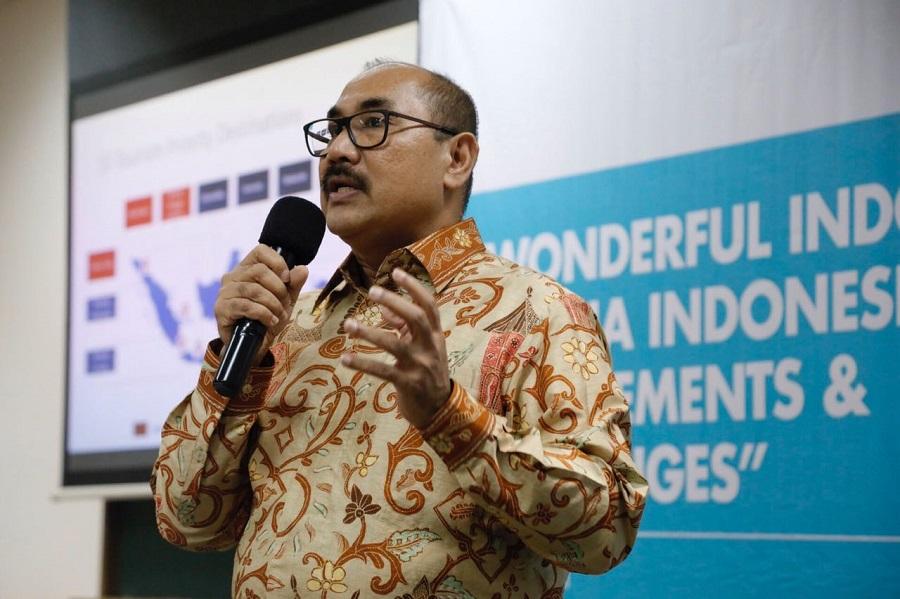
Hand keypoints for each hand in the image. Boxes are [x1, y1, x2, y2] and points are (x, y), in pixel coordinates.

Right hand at [214, 244, 308, 365]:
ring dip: (272, 304)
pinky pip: (246, 306)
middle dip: (278, 289)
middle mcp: (233, 277)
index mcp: (247, 269)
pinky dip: (263, 314)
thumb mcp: (285, 300)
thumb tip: (303, 269)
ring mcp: (225, 292)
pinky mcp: (221, 309)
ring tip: (279, 315)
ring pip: (254, 289)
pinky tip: (271, 321)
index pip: (261, 251)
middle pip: (259, 271)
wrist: (254, 345)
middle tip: (284, 303)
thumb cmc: (268, 318)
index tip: (287, 279)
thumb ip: (293, 285)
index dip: (277, 262)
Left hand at [341, 268, 450, 428]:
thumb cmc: (427, 372)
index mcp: (436, 335)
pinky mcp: (408, 384)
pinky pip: (383, 371)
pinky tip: (345, 359)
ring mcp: (420, 366)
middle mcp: (430, 347)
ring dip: (369, 333)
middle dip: (395, 302)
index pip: (429, 305)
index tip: (396, 272)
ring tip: (348, 325)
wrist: (440, 410)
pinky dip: (362, 363)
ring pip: (395, 344)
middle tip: (372, 291)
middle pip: (416, 318)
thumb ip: (403, 326)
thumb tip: (381, 306)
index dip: (414, 287)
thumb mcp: (422, 347)